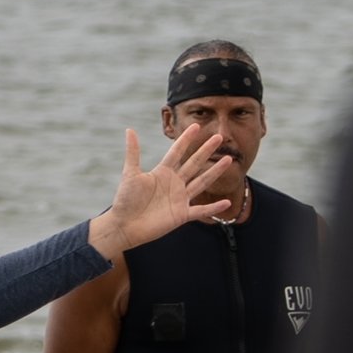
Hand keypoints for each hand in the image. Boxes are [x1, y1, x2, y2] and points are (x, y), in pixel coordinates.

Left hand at [91, 124, 233, 256]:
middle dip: (206, 151)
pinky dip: (214, 208)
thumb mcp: (130, 174)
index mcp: (162, 172)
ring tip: (228, 160)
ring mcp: (180, 199)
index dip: (186, 139)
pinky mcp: (182, 215)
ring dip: (215, 172)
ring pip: (201, 183)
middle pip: (194, 164)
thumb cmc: (125, 200)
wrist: (124, 226)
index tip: (196, 126)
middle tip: (219, 137)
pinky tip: (227, 202)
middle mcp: (174, 183)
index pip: (177, 152)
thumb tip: (129, 130)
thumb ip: (133, 153)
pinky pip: (201, 211)